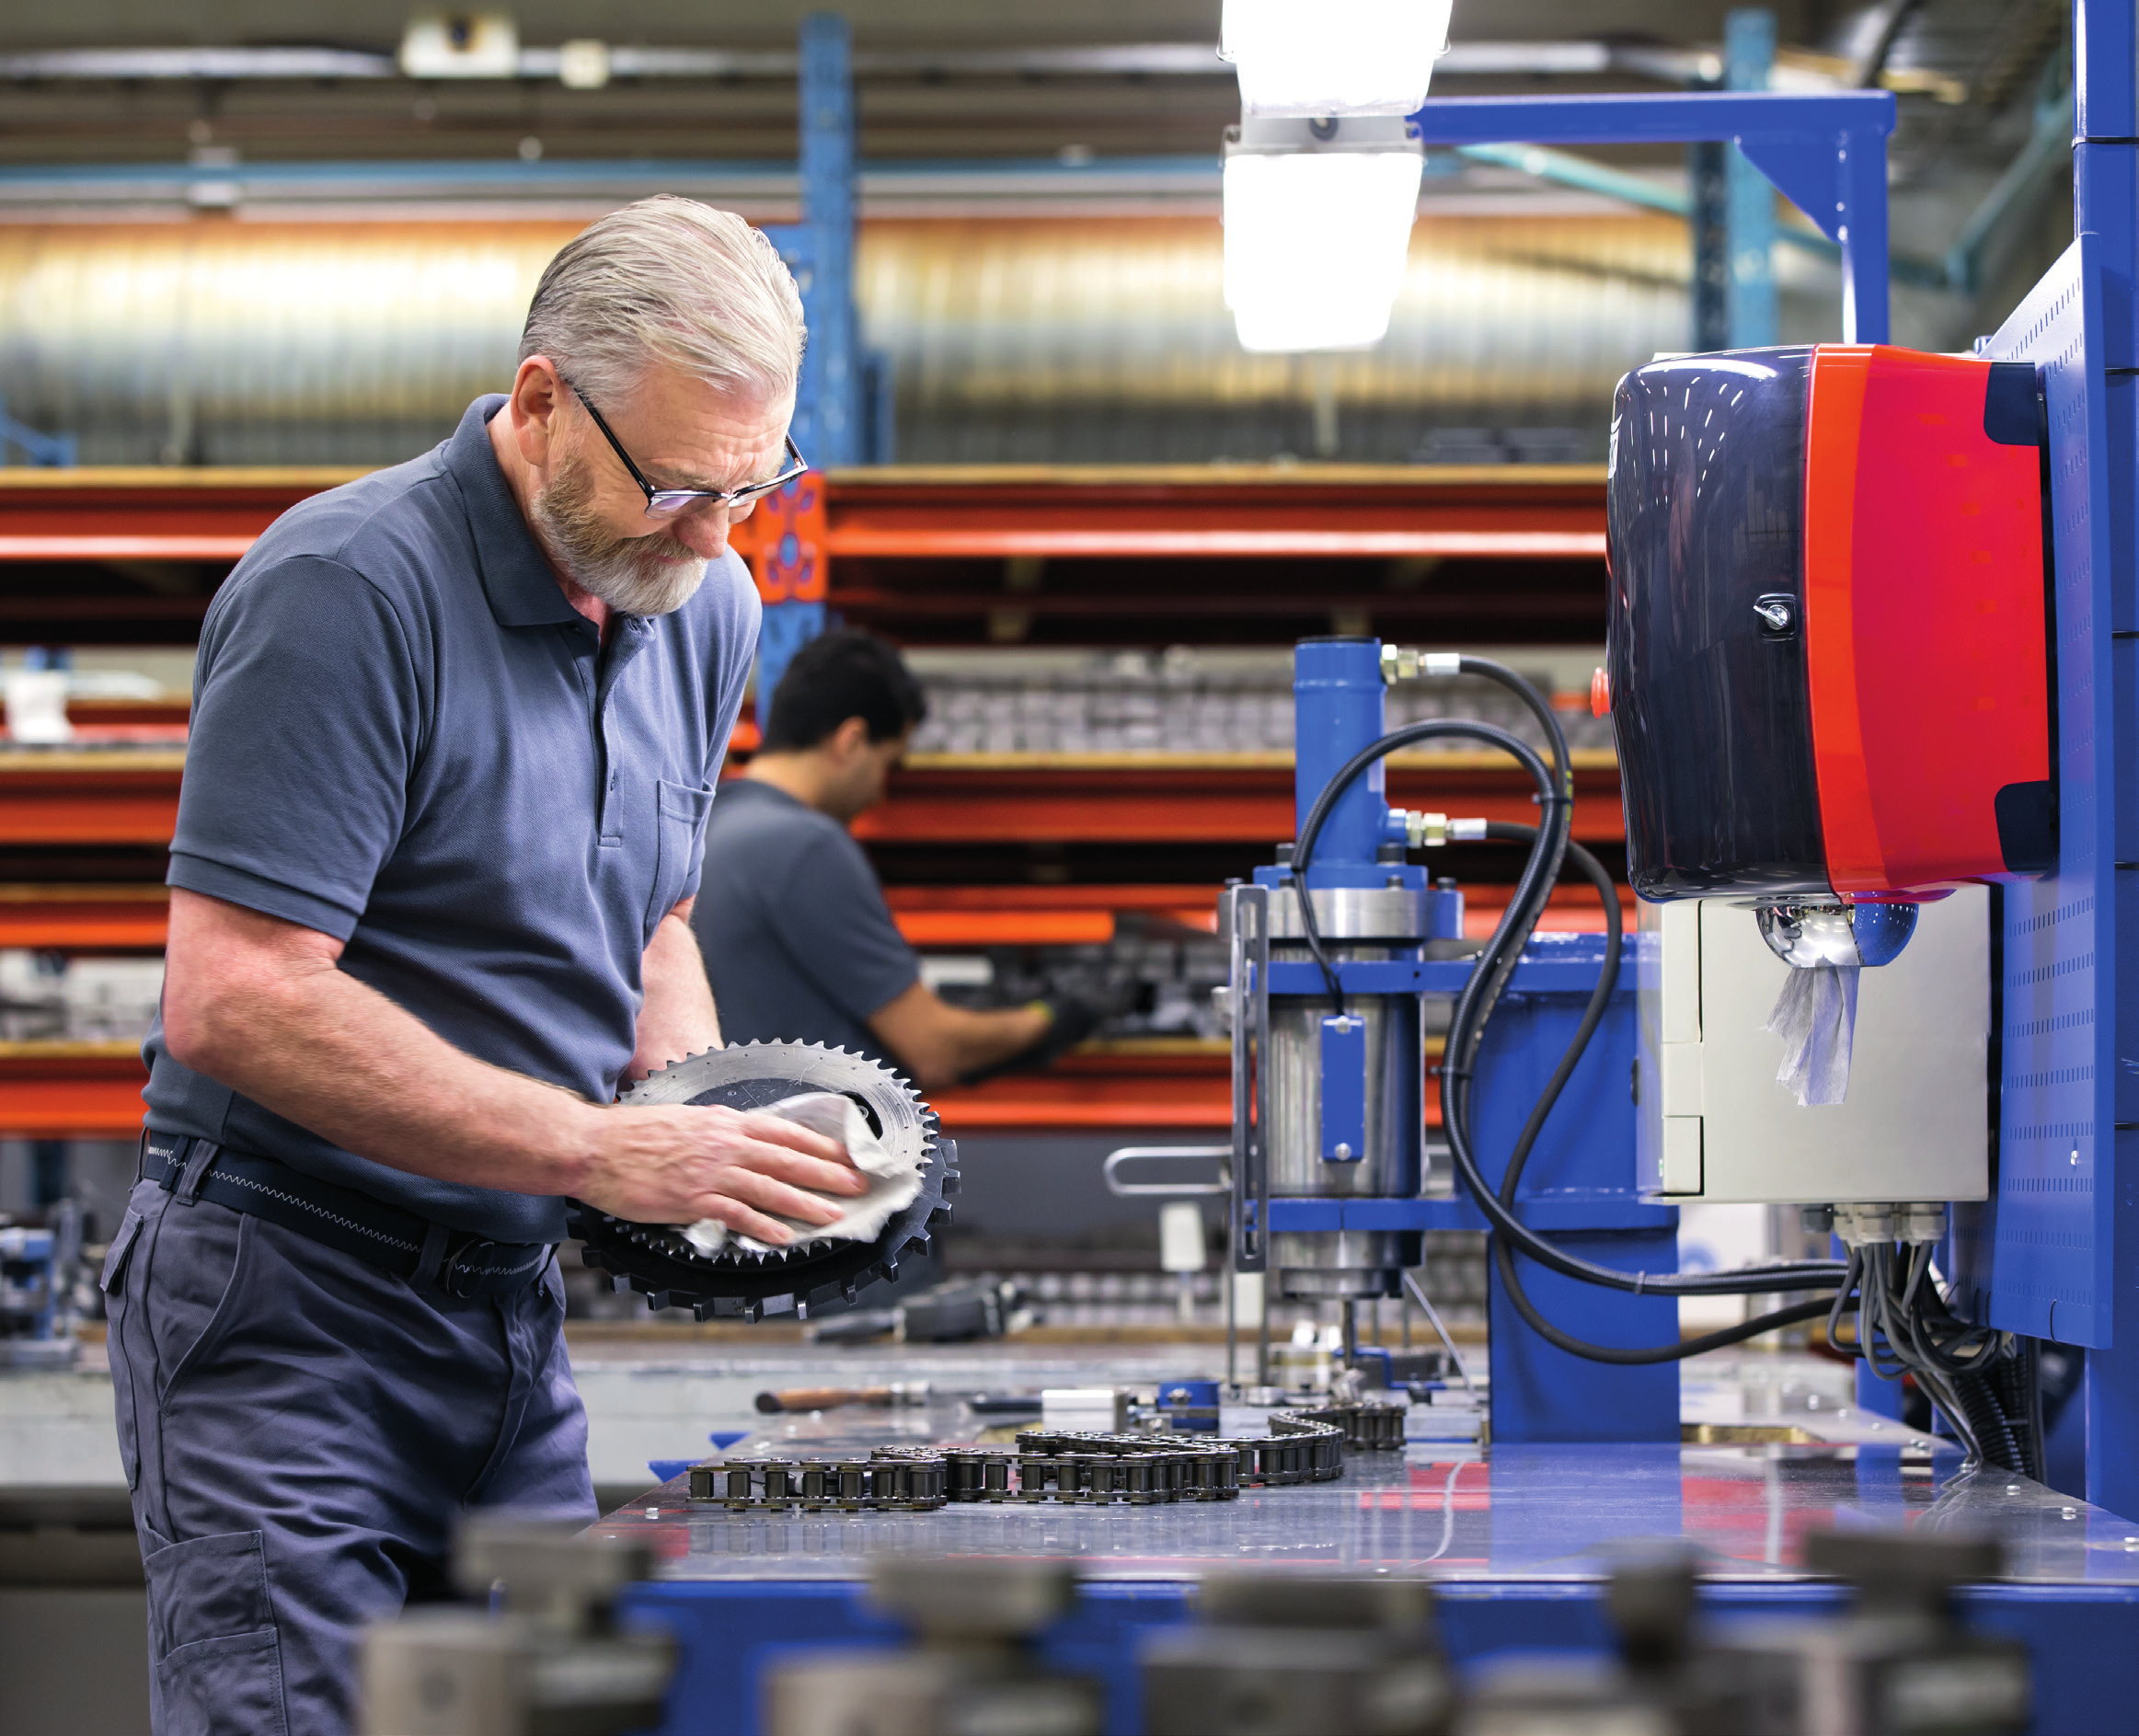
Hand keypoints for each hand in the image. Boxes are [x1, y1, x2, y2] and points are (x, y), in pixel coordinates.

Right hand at [578, 1103, 867, 1243]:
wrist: (594, 1146)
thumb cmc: (633, 1134)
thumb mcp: (686, 1120)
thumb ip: (719, 1131)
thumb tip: (745, 1141)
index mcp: (724, 1122)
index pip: (784, 1132)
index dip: (820, 1144)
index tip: (846, 1153)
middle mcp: (724, 1143)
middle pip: (788, 1159)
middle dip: (828, 1173)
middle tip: (857, 1185)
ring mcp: (710, 1172)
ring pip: (770, 1187)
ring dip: (806, 1202)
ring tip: (833, 1215)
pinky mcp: (692, 1199)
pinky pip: (737, 1214)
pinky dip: (764, 1225)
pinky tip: (784, 1236)